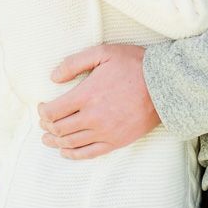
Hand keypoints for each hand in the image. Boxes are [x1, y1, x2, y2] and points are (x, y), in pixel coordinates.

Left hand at [37, 44, 159, 159]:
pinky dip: (73, 155)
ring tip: (47, 139)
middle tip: (43, 122)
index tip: (42, 106)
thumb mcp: (103, 53)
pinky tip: (65, 152)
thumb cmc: (134, 65)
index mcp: (86, 95)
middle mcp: (92, 117)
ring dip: (55, 141)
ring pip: (71, 143)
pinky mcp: (117, 141)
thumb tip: (53, 77)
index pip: (53, 111)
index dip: (42, 111)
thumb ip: (74, 63)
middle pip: (59, 128)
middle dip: (46, 126)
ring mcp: (105, 132)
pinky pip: (89, 153)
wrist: (165, 86)